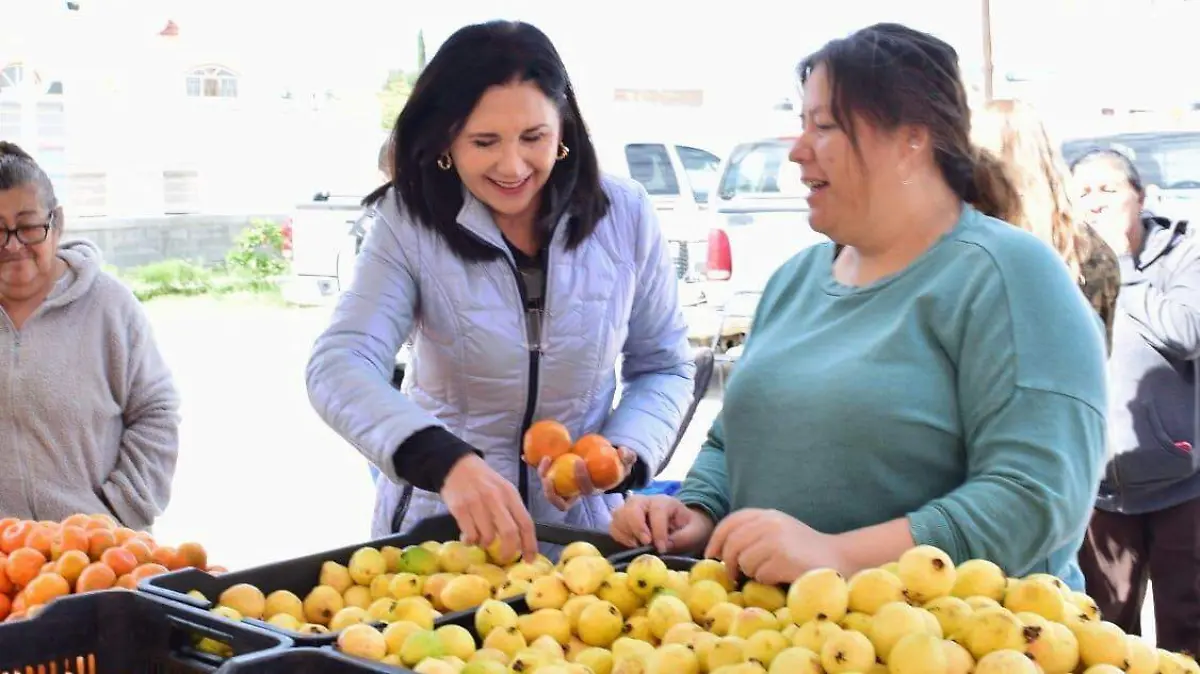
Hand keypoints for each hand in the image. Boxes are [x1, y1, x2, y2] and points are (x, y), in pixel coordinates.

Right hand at [440, 454, 537, 562]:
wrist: (457, 466)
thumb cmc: (484, 482)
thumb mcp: (503, 490)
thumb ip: (512, 511)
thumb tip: (520, 541)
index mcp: (510, 494)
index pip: (526, 523)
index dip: (530, 544)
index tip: (529, 559)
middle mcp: (496, 498)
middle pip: (509, 533)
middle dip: (509, 551)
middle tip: (505, 558)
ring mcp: (477, 503)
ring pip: (488, 536)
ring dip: (486, 544)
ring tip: (482, 539)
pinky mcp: (460, 508)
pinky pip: (470, 534)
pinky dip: (471, 541)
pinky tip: (469, 536)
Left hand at [538, 447, 637, 510]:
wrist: (604, 463)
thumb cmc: (615, 464)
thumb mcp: (624, 461)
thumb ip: (627, 457)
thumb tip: (623, 452)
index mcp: (591, 490)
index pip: (585, 490)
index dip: (580, 478)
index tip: (578, 460)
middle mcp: (575, 494)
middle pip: (560, 500)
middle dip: (552, 489)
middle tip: (550, 465)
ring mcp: (564, 489)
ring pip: (550, 491)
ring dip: (543, 477)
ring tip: (542, 460)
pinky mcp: (555, 479)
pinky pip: (543, 475)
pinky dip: (533, 466)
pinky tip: (525, 456)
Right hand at [610, 494, 714, 553]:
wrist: (683, 524)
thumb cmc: (689, 527)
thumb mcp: (695, 532)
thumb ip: (683, 538)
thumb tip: (664, 546)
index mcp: (665, 501)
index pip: (657, 511)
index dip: (658, 531)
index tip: (662, 549)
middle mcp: (645, 500)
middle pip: (632, 507)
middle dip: (637, 527)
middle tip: (645, 544)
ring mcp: (631, 508)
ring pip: (619, 515)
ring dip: (627, 533)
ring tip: (640, 545)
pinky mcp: (623, 519)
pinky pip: (613, 526)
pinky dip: (620, 537)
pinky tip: (633, 545)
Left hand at [705, 508, 846, 585]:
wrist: (839, 558)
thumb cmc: (804, 549)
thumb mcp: (778, 530)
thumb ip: (753, 532)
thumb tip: (719, 550)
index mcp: (767, 514)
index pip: (731, 522)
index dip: (717, 539)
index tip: (712, 556)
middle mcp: (769, 523)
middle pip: (732, 544)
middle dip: (729, 563)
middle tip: (734, 576)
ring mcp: (776, 540)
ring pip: (744, 562)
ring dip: (752, 572)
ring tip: (771, 571)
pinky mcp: (782, 559)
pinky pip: (760, 575)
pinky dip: (767, 580)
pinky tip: (782, 576)